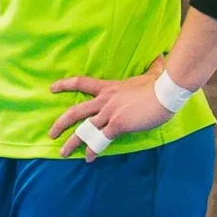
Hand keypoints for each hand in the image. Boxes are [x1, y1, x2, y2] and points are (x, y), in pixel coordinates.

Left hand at [48, 57, 171, 159]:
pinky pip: (100, 140)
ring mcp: (109, 113)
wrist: (165, 92)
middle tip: (51, 133)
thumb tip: (161, 57)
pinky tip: (88, 158)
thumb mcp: (151, 74)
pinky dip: (93, 150)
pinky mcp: (118, 125)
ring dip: (72, 142)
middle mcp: (104, 100)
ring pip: (84, 130)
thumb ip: (152, 67)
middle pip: (75, 112)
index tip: (51, 88)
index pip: (81, 83)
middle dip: (60, 124)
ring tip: (63, 152)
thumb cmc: (160, 84)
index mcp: (109, 88)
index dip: (65, 85)